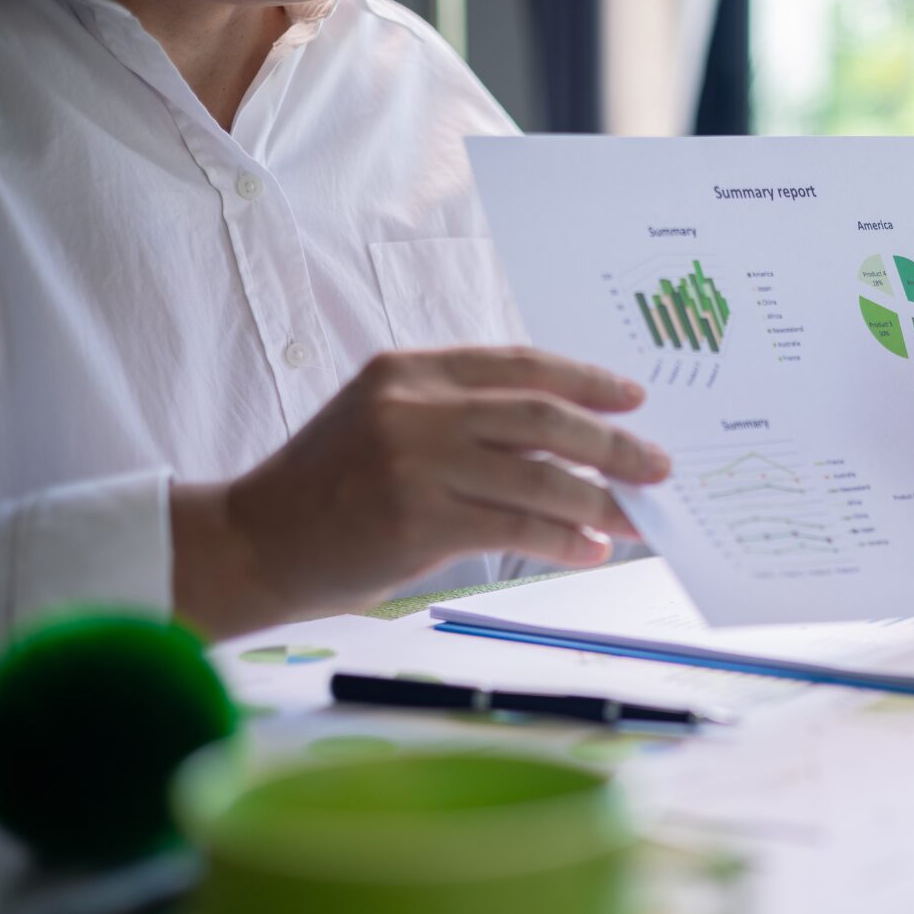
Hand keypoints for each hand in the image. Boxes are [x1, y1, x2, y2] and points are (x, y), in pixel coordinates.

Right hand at [171, 347, 670, 635]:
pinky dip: (562, 540)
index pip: (519, 364)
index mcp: (411, 370)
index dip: (585, 379)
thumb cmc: (331, 486)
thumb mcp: (385, 420)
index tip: (633, 398)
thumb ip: (460, 415)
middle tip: (658, 464)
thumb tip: (564, 437)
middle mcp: (415, 407)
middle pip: (542, 416)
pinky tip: (588, 549)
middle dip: (612, 442)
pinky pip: (515, 527)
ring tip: (636, 519)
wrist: (256, 541)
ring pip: (538, 476)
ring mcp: (415, 462)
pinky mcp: (417, 520)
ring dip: (600, 501)